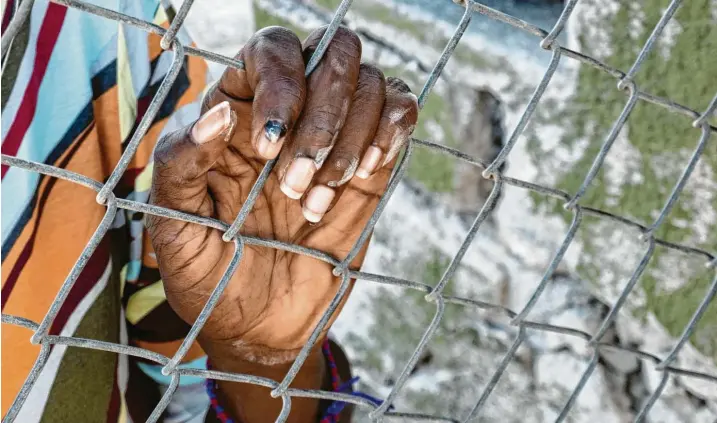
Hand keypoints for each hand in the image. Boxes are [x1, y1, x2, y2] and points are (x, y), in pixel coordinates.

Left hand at [147, 26, 416, 364]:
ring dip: (351, 141)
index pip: (272, 49)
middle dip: (324, 116)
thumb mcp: (175, 226)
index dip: (283, 82)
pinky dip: (393, 130)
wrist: (260, 327)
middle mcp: (292, 111)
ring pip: (370, 83)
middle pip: (333, 53)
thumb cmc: (209, 274)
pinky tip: (368, 169)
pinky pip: (400, 112)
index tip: (270, 149)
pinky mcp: (372, 167)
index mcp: (237, 110)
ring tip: (320, 201)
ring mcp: (337, 136)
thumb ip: (180, 164)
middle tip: (295, 186)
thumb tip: (221, 113)